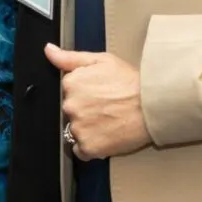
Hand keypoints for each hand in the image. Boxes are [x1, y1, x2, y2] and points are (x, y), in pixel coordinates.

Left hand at [43, 44, 152, 160]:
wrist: (153, 105)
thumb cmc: (131, 82)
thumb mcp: (101, 60)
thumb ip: (69, 57)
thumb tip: (49, 50)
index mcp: (70, 84)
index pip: (68, 92)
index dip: (84, 93)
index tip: (98, 94)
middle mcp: (70, 106)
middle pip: (70, 112)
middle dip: (84, 111)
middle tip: (106, 108)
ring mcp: (78, 128)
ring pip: (75, 131)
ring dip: (86, 129)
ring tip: (108, 122)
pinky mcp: (89, 147)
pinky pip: (81, 151)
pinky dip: (91, 147)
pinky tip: (106, 136)